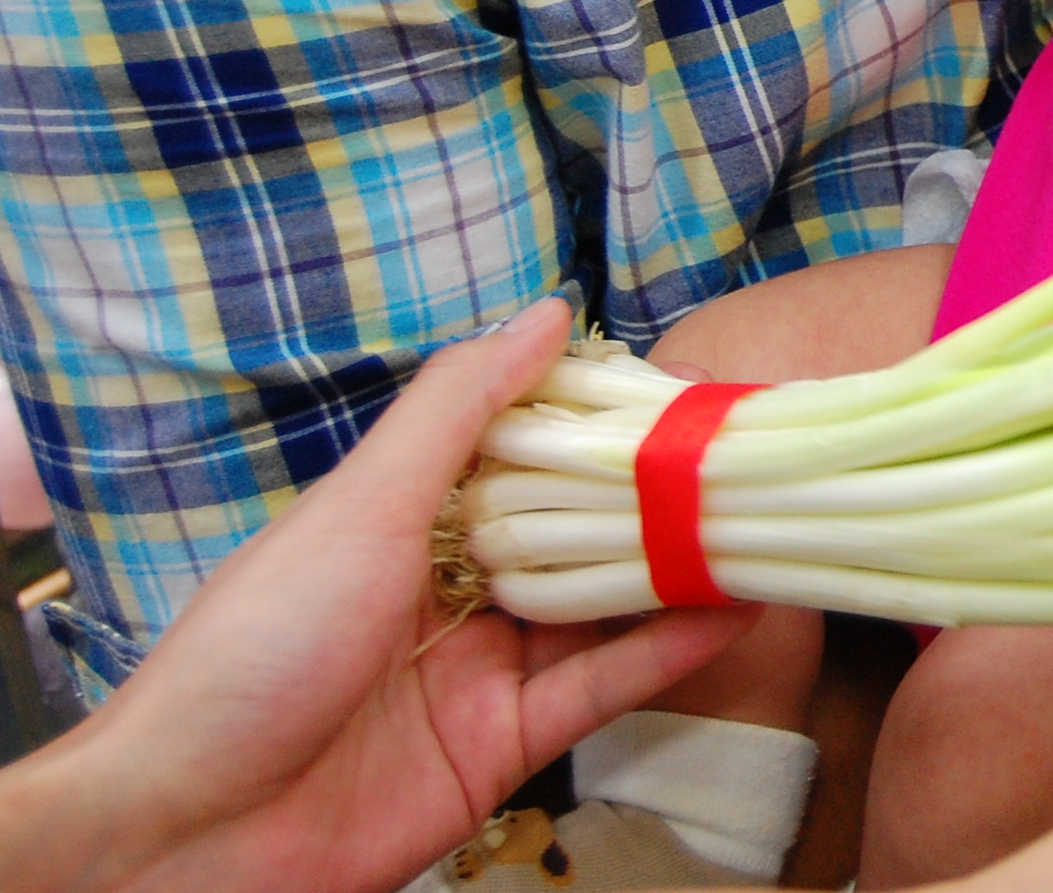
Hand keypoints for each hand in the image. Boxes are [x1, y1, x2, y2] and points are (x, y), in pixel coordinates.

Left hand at [0, 301, 755, 892]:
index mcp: (403, 520)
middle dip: (656, 496)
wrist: (191, 834)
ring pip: (602, 607)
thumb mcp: (358, 508)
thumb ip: (457, 412)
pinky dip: (668, 650)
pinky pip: (601, 687)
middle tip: (750, 456)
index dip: (601, 421)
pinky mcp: (504, 746)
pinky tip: (732, 610)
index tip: (686, 387)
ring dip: (679, 571)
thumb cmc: (255, 650)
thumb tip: (546, 313)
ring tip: (767, 526)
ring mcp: (480, 669)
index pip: (523, 452)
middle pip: (574, 530)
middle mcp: (450, 587)